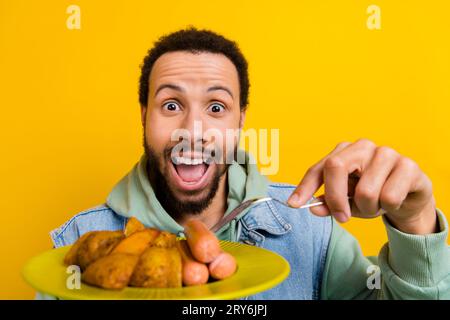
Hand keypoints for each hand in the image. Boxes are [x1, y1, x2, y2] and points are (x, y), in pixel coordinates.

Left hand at [288, 139, 437, 234]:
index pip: (318, 168)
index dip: (304, 186)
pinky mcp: (407, 165)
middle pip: (335, 167)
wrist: (409, 196)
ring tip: (376, 205)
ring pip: (365, 190)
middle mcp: (362, 147)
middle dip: (336, 198)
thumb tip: (313, 208)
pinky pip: (389, 196)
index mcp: (343, 153)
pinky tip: (394, 200)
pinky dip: (389, 207)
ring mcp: (386, 153)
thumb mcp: (347, 202)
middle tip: (343, 217)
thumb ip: (329, 204)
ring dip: (369, 208)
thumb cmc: (373, 195)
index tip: (294, 204)